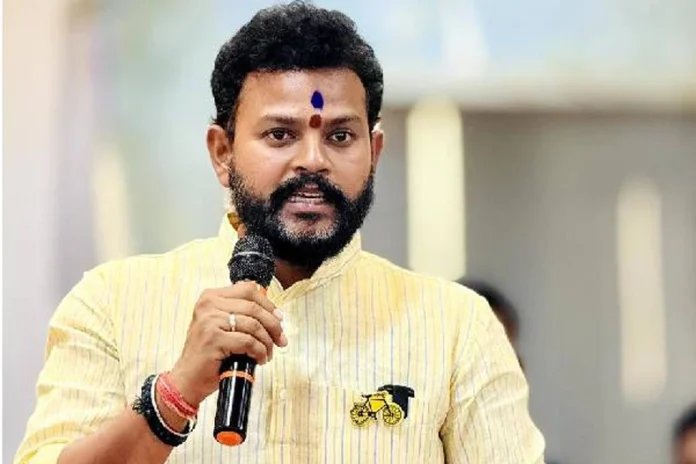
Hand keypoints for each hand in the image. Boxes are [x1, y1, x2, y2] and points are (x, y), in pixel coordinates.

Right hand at [168, 282, 286, 406]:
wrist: (187, 379)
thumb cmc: (208, 354)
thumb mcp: (221, 325)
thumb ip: (241, 313)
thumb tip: (275, 314)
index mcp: (211, 296)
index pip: (248, 290)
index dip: (268, 304)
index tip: (280, 319)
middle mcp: (208, 305)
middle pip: (254, 307)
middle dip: (273, 325)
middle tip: (280, 339)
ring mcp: (210, 321)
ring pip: (254, 325)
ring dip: (267, 342)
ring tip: (268, 353)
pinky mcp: (214, 339)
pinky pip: (248, 342)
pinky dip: (259, 351)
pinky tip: (259, 359)